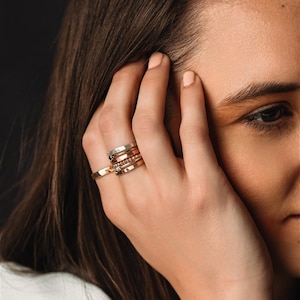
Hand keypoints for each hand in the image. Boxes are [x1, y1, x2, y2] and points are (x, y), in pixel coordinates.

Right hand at [83, 53, 272, 298]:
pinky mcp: (206, 190)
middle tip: (138, 62)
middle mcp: (135, 195)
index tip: (119, 85)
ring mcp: (169, 193)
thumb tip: (127, 142)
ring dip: (152, 82)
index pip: (93, 138)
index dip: (104, 103)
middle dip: (123, 83)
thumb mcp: (140, 224)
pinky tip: (190, 81)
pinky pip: (192, 133)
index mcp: (116, 204)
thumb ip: (127, 186)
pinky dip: (189, 100)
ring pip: (147, 121)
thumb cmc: (181, 255)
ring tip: (160, 62)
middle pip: (115, 122)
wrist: (222, 291)